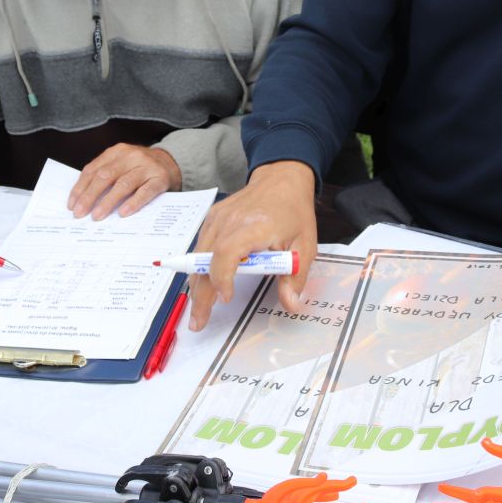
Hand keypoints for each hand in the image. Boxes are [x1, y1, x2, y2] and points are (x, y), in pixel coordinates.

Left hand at [68, 144, 182, 219]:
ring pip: (123, 184)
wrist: (172, 162)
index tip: (72, 205)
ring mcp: (146, 166)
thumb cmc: (139, 168)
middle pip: (105, 176)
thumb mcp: (121, 164)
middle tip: (80, 213)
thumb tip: (82, 201)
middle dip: (90, 196)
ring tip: (97, 216)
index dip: (80, 188)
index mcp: (116, 152)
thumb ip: (105, 176)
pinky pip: (145, 192)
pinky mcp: (160, 178)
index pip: (93, 170)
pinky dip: (133, 203)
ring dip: (108, 202)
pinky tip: (123, 213)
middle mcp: (131, 156)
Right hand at [187, 161, 317, 331]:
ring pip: (198, 256)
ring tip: (198, 311)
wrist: (281, 180)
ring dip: (197, 285)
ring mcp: (218, 218)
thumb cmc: (293, 212)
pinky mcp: (212, 218)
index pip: (227, 252)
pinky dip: (199, 268)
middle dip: (201, 294)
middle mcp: (230, 220)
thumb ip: (295, 277)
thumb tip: (291, 305)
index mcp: (255, 225)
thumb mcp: (304, 246)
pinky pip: (200, 246)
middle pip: (206, 259)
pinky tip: (202, 287)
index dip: (222, 277)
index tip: (226, 298)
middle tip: (198, 322)